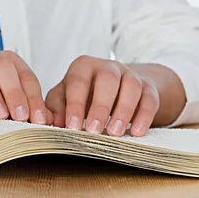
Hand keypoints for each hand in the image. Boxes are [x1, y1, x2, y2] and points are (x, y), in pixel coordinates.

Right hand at [0, 50, 50, 123]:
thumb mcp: (7, 104)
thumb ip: (27, 108)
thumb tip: (49, 121)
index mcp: (9, 62)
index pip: (26, 77)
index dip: (34, 98)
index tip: (40, 120)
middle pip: (4, 68)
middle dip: (15, 93)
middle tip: (21, 117)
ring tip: (1, 116)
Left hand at [45, 56, 160, 136]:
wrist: (116, 86)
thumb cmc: (83, 94)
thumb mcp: (64, 96)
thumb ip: (55, 107)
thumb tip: (48, 122)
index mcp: (83, 66)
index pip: (78, 80)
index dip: (75, 103)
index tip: (72, 126)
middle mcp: (108, 66)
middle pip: (108, 79)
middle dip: (100, 106)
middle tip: (93, 130)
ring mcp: (130, 75)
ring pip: (131, 86)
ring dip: (124, 110)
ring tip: (114, 133)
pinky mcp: (147, 87)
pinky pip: (150, 98)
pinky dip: (144, 115)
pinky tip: (137, 132)